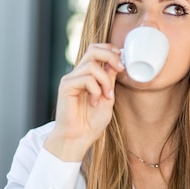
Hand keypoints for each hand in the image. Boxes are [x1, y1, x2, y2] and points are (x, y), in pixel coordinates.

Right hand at [44, 43, 124, 161]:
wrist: (77, 139)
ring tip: (106, 97)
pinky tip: (93, 103)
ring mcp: (70, 79)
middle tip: (121, 69)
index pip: (96, 51)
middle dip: (111, 56)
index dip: (110, 50)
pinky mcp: (66, 86)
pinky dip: (95, 90)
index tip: (122, 62)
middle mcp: (77, 74)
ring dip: (105, 81)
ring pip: (92, 65)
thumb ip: (110, 80)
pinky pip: (86, 79)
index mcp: (87, 75)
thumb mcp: (107, 98)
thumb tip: (116, 63)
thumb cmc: (91, 123)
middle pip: (93, 49)